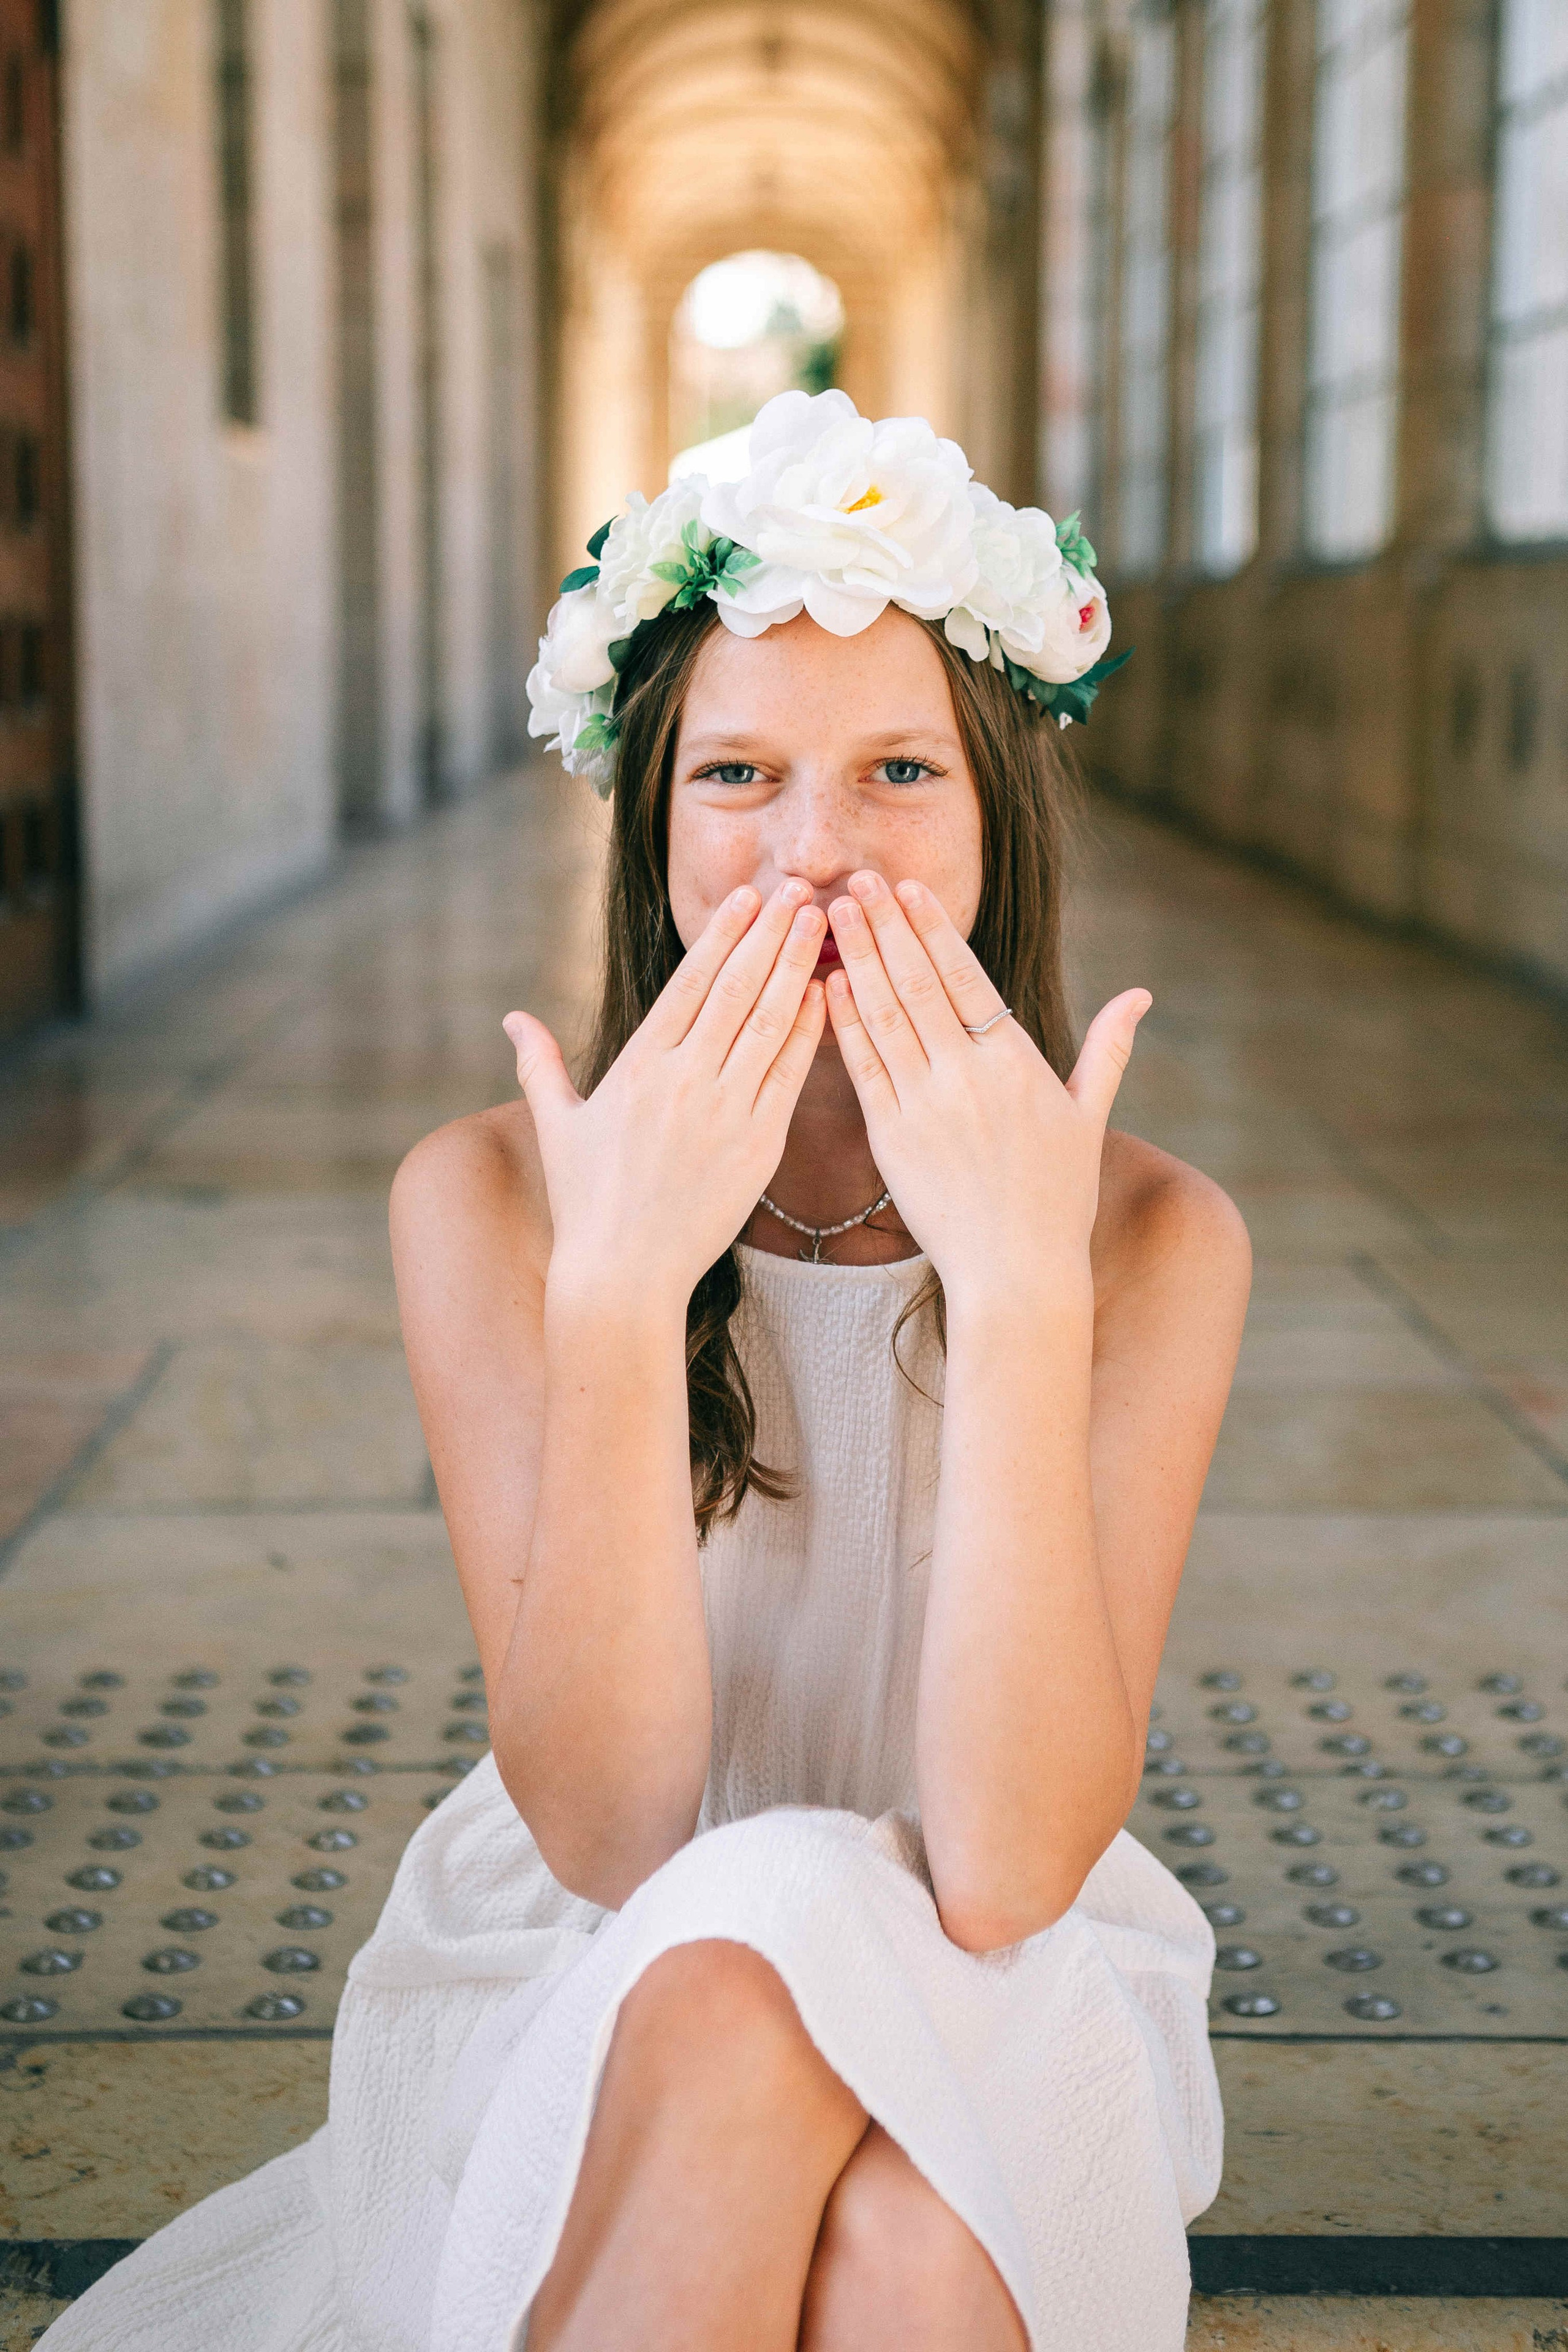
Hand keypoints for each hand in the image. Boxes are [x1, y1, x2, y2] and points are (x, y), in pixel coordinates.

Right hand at [502, 882, 827, 1309]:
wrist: (623, 1275)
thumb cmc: (586, 1202)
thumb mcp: (558, 1126)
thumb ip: (540, 1064)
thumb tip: (512, 1018)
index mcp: (638, 1067)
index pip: (690, 983)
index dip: (723, 935)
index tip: (749, 897)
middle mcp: (684, 1081)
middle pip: (736, 990)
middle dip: (770, 934)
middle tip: (801, 888)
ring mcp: (725, 1112)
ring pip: (769, 1023)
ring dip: (797, 968)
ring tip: (820, 923)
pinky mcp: (759, 1146)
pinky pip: (791, 1075)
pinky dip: (811, 1031)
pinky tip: (828, 994)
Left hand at [824, 872, 1149, 1296]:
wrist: (1016, 1274)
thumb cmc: (1056, 1199)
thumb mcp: (1087, 1119)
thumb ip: (1108, 1051)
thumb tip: (1142, 995)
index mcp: (1014, 1062)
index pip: (966, 976)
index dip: (932, 927)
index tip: (906, 887)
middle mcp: (967, 1076)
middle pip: (918, 984)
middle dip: (884, 927)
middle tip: (855, 879)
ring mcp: (925, 1106)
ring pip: (884, 1017)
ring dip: (855, 960)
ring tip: (832, 913)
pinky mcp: (890, 1139)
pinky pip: (862, 1069)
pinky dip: (842, 1024)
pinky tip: (825, 986)